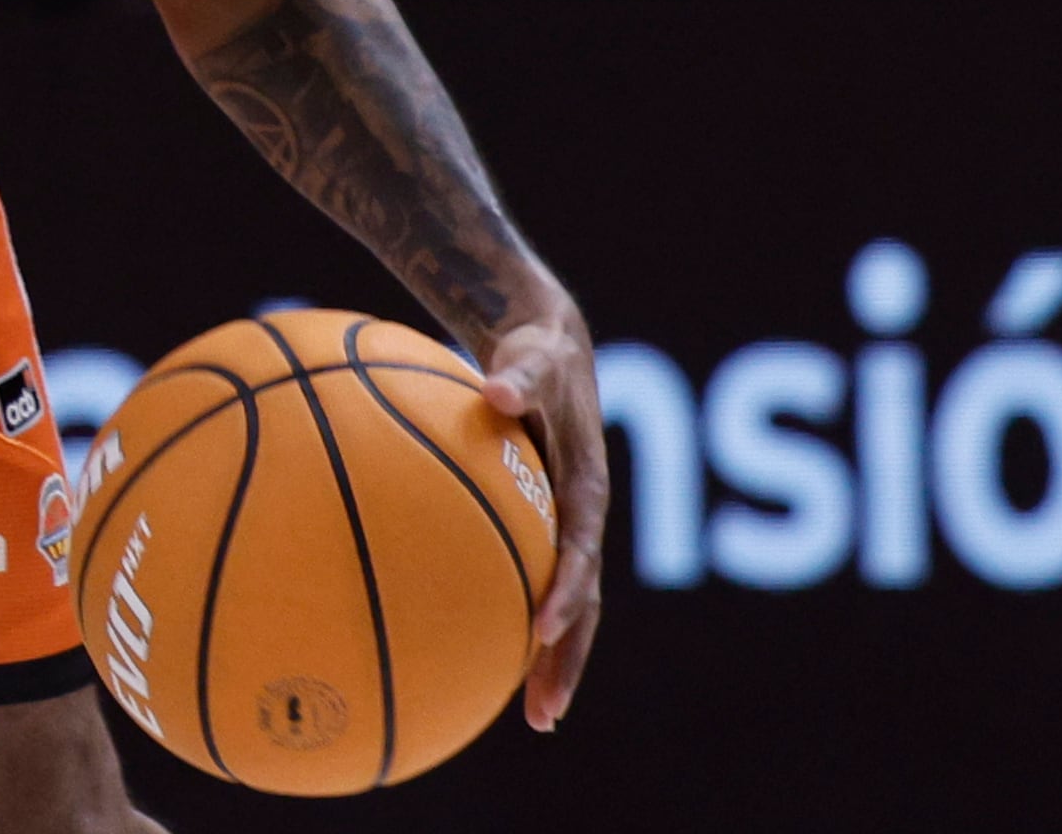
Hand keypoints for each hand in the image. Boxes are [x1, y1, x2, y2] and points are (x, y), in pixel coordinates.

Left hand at [479, 303, 606, 731]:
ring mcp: (564, 530)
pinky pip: (531, 582)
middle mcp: (582, 520)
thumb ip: (518, 377)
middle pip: (583, 604)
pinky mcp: (542, 527)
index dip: (565, 592)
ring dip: (551, 659)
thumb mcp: (532, 358)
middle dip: (567, 658)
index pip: (580, 552)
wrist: (548, 347)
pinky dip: (515, 617)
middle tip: (545, 714)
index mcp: (585, 489)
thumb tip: (496, 390)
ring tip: (531, 715)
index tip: (541, 629)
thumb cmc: (535, 354)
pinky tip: (476, 651)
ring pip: (565, 606)